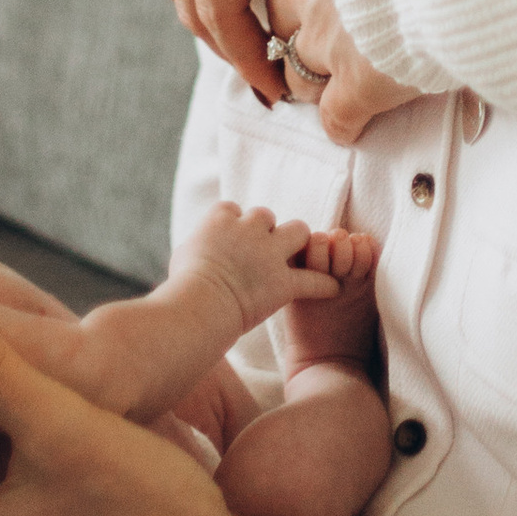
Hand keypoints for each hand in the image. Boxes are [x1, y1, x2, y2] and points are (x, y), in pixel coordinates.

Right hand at [172, 200, 337, 329]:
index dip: (234, 225)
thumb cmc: (183, 284)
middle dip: (267, 229)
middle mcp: (248, 228)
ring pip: (299, 231)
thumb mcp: (183, 253)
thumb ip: (198, 244)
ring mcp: (269, 253)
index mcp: (221, 218)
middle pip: (266, 215)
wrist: (199, 305)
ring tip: (302, 255)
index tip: (233, 239)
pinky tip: (333, 288)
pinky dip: (324, 285)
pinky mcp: (283, 282)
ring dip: (299, 242)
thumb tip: (197, 248)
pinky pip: (314, 280)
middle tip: (264, 249)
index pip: (233, 210)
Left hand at [257, 0, 423, 143]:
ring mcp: (329, 40)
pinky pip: (335, 116)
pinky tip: (351, 123)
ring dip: (309, 75)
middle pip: (278, 14)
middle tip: (312, 30)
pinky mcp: (360, 85)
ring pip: (296, 67)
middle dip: (292, 25)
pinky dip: (340, 123)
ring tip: (325, 79)